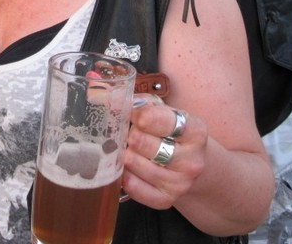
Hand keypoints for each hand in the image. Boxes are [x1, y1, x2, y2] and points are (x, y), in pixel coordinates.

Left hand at [121, 95, 206, 209]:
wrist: (191, 164)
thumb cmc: (171, 132)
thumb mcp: (162, 110)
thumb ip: (136, 100)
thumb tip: (96, 92)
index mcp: (195, 130)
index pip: (159, 119)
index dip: (138, 114)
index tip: (132, 113)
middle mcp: (192, 159)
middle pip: (141, 141)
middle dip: (130, 134)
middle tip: (133, 133)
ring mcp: (180, 183)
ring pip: (133, 163)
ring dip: (125, 153)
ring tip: (130, 149)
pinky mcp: (166, 199)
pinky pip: (134, 188)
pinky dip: (124, 176)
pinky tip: (127, 168)